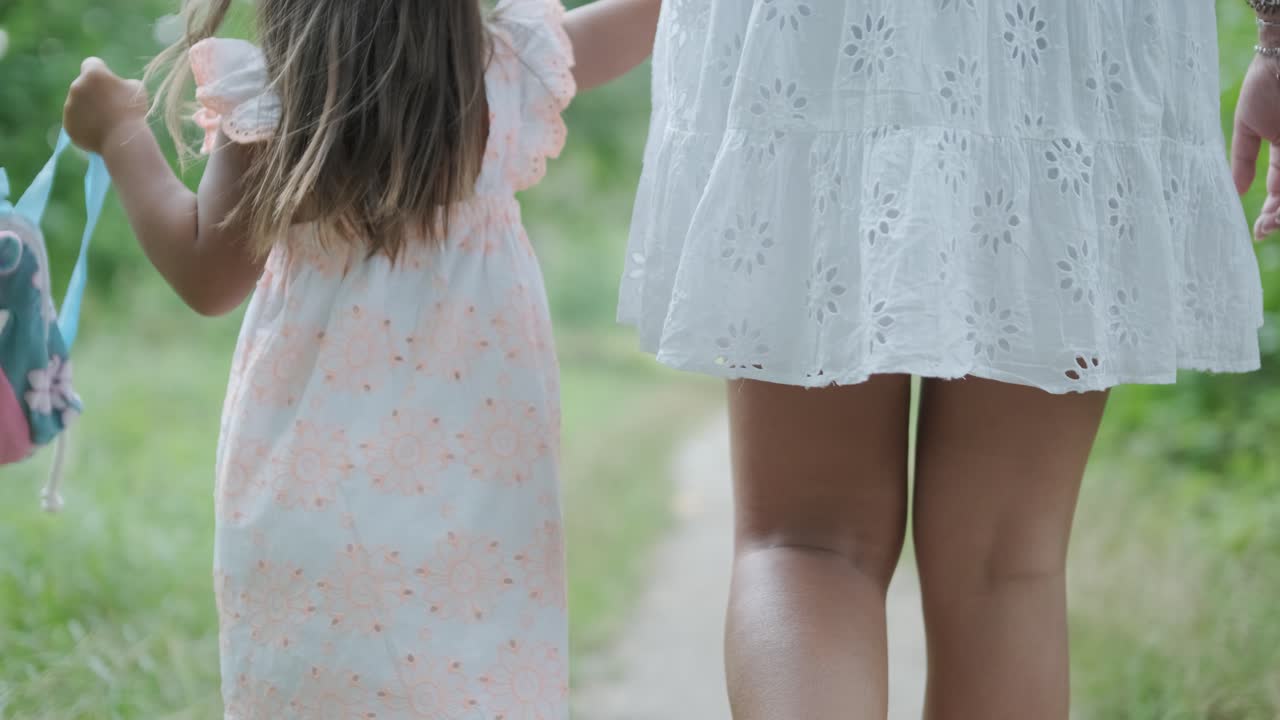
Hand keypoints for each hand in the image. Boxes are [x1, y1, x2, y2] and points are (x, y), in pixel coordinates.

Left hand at [63, 58, 148, 154]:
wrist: (123, 141)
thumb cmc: (133, 112)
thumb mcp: (136, 89)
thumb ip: (121, 83)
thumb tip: (116, 86)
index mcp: (93, 74)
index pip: (92, 64)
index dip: (101, 71)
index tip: (109, 82)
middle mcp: (76, 87)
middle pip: (83, 86)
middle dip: (94, 93)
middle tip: (112, 107)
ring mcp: (69, 107)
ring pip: (78, 105)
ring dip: (90, 110)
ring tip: (108, 123)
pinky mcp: (68, 125)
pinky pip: (77, 122)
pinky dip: (87, 126)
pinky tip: (101, 132)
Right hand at [1232, 55, 1279, 240]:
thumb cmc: (1265, 84)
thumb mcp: (1247, 124)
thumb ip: (1243, 158)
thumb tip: (1235, 191)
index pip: (1279, 190)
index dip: (1271, 212)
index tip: (1257, 231)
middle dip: (1279, 215)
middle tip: (1267, 227)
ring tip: (1273, 219)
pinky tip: (1279, 206)